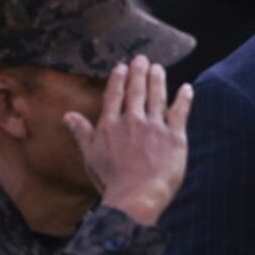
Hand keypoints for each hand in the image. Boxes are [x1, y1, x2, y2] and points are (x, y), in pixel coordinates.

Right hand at [64, 55, 193, 225]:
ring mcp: (154, 127)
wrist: (136, 196)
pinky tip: (187, 88)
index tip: (122, 67)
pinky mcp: (174, 136)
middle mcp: (132, 121)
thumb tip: (67, 115)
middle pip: (136, 91)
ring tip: (158, 68)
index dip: (118, 79)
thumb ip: (81, 132)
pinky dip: (184, 98)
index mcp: (111, 125)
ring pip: (157, 97)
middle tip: (142, 59)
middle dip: (139, 72)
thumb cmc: (111, 180)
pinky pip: (180, 112)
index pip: (114, 96)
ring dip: (158, 80)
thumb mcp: (90, 155)